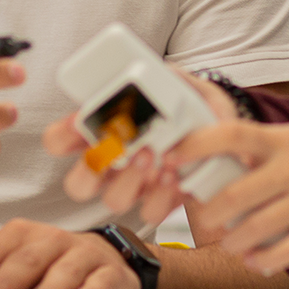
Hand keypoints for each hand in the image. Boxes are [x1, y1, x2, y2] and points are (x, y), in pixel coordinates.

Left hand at [0, 218, 140, 288]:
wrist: (105, 262)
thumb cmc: (51, 271)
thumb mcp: (19, 274)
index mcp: (20, 236)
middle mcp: (50, 239)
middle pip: (24, 260)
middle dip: (4, 283)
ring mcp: (82, 253)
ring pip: (65, 268)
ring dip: (49, 287)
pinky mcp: (111, 271)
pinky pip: (101, 280)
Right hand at [42, 71, 234, 218]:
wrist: (230, 135)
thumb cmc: (196, 106)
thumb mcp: (182, 82)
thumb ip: (166, 76)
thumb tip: (154, 76)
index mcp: (104, 132)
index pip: (59, 141)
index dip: (62, 135)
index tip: (80, 120)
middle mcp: (113, 164)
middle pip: (77, 184)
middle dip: (91, 169)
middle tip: (116, 145)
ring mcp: (137, 186)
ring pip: (113, 200)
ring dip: (130, 180)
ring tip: (152, 155)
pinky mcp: (163, 202)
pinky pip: (152, 213)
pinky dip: (162, 196)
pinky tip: (176, 175)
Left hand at [168, 122, 288, 275]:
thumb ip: (253, 147)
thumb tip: (200, 158)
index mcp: (282, 142)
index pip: (233, 134)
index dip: (197, 144)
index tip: (171, 158)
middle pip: (237, 193)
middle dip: (210, 211)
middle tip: (204, 217)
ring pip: (257, 228)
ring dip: (233, 240)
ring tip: (230, 241)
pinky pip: (286, 252)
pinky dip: (263, 260)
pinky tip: (253, 259)